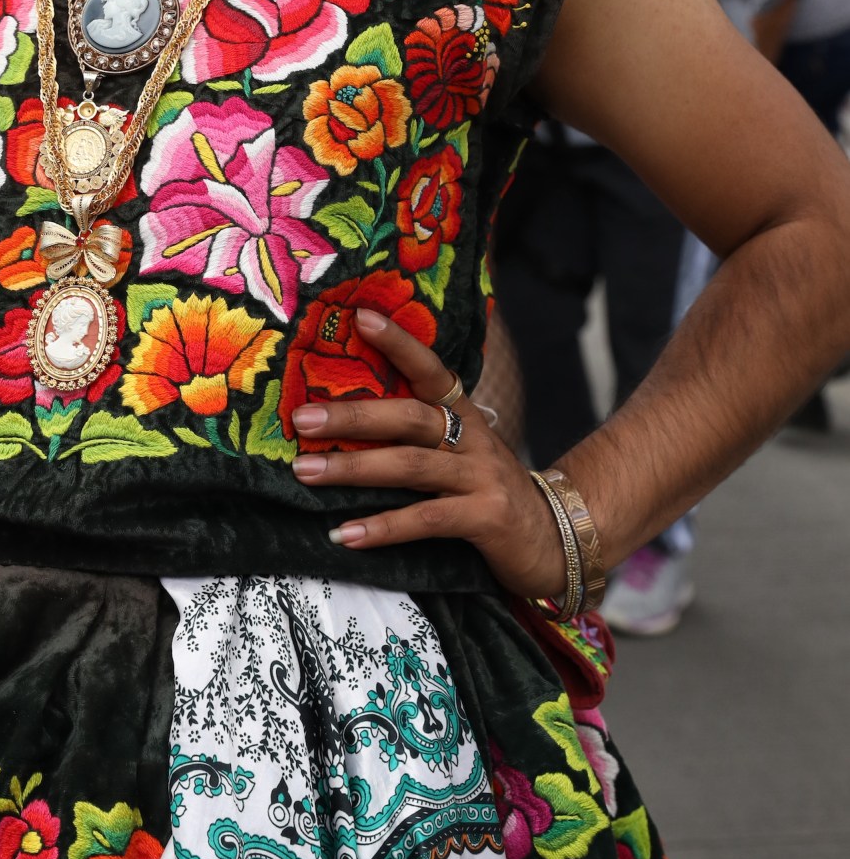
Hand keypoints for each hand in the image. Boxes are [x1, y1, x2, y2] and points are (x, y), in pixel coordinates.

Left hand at [290, 311, 567, 600]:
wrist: (556, 540)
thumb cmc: (488, 494)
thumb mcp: (460, 455)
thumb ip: (419, 437)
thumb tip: (346, 420)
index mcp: (464, 416)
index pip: (431, 370)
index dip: (399, 343)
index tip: (359, 318)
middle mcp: (474, 439)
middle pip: (409, 417)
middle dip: (353, 415)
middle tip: (302, 419)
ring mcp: (483, 477)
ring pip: (410, 466)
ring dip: (353, 469)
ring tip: (307, 472)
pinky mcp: (487, 518)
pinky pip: (427, 519)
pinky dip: (383, 527)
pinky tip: (345, 534)